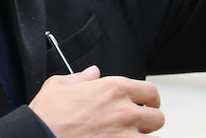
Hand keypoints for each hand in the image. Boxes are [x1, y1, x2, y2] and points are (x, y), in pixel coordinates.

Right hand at [29, 66, 163, 136]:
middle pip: (157, 117)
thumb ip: (81, 77)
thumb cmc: (48, 116)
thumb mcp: (59, 85)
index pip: (150, 91)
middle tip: (139, 125)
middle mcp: (125, 111)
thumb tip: (92, 73)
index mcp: (113, 88)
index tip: (146, 103)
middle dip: (149, 121)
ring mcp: (126, 135)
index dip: (150, 99)